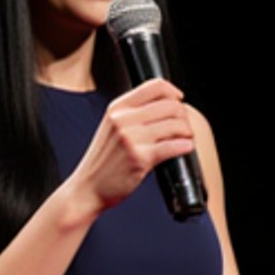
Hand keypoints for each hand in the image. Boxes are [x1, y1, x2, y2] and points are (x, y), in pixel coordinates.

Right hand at [68, 78, 197, 214]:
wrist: (87, 188)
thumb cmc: (102, 161)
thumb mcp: (111, 127)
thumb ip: (132, 114)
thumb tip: (164, 106)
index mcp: (118, 108)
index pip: (155, 86)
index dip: (173, 92)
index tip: (180, 100)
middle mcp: (124, 119)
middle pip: (170, 105)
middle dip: (183, 115)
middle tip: (184, 126)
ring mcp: (132, 138)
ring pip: (175, 125)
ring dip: (187, 132)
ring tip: (186, 138)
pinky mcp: (140, 158)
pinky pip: (173, 146)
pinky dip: (185, 146)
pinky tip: (185, 148)